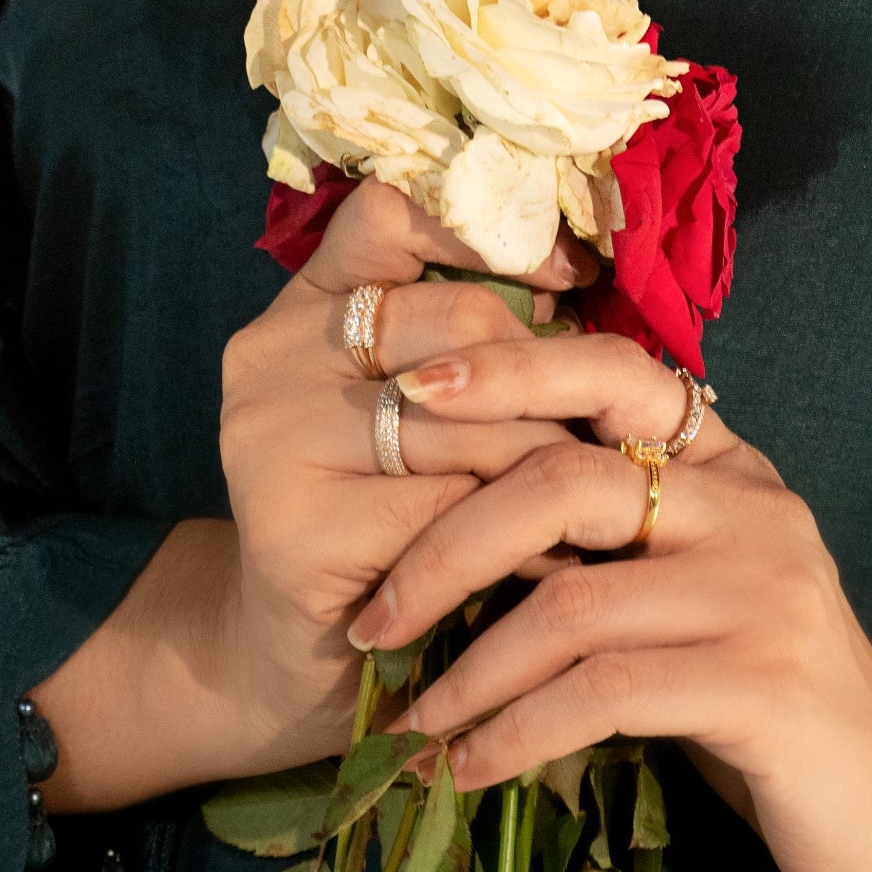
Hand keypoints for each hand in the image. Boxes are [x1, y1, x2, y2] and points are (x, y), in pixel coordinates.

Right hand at [36, 178, 593, 811]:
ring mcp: (272, 442)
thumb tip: (586, 277)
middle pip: (457, 322)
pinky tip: (551, 564)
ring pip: (467, 425)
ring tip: (595, 504)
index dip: (488, 233)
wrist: (303, 657)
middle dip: (546, 381)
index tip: (569, 280)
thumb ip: (466, 341)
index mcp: (303, 308)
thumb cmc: (388, 519)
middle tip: (599, 434)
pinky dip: (518, 542)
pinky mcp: (295, 530)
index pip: (388, 214)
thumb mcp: (417, 411)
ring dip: (549, 469)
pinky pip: (449, 514)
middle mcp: (272, 358)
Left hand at [348, 332, 871, 871]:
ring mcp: (763, 592)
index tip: (405, 396)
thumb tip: (449, 513)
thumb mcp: (687, 592)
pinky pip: (605, 696)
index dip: (506, 369)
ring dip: (467, 671)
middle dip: (444, 547)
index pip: (611, 369)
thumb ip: (607, 540)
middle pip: (564, 481)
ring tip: (407, 724)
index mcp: (727, 463)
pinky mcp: (764, 686)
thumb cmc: (763, 695)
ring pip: (570, 602)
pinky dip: (517, 734)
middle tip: (372, 620)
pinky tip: (470, 769)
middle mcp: (751, 505)